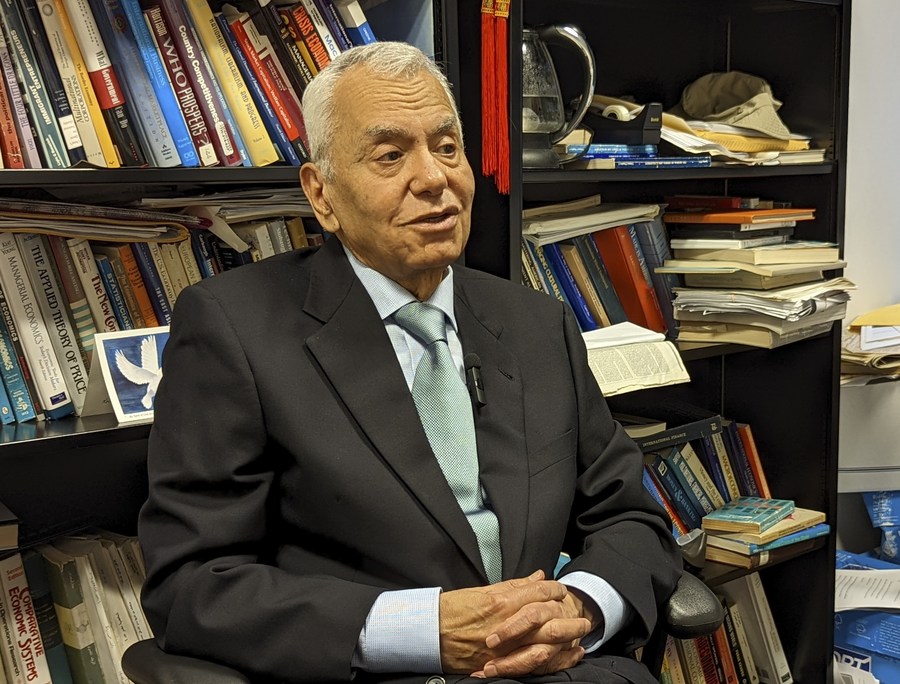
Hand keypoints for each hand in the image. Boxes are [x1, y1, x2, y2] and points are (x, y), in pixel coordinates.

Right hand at [438, 570, 593, 676]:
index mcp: (501, 601)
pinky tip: (565, 655)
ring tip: (579, 634)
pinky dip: (553, 660)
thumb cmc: (453, 610)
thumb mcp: (482, 591)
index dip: (554, 590)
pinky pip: (534, 663)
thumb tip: (537, 576)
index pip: (539, 592)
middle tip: (581, 615)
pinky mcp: (502, 664)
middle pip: (549, 619)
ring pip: (546, 643)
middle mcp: (507, 624)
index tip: (561, 590)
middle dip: (569, 616)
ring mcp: (505, 647)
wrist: (430, 634)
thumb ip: (513, 586)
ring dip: (566, 638)